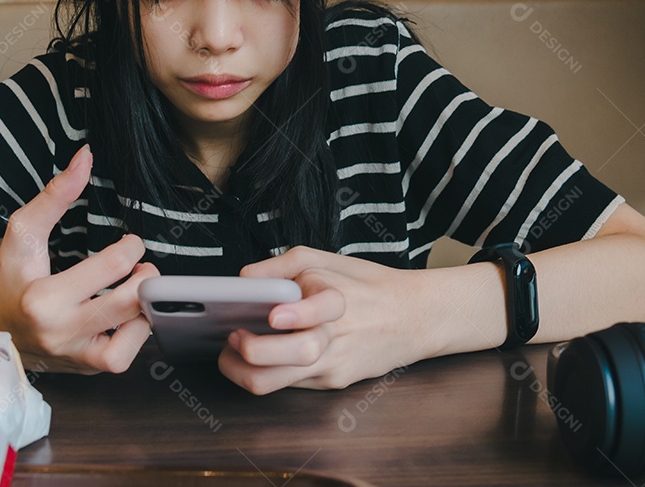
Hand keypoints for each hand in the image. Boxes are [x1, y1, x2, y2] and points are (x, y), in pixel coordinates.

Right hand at [0, 144, 158, 373]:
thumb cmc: (7, 275)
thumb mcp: (24, 230)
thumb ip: (56, 194)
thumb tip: (86, 156)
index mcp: (44, 300)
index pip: (113, 269)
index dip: (131, 248)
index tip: (130, 243)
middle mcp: (61, 334)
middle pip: (131, 305)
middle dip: (146, 278)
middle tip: (141, 267)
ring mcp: (73, 357)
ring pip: (133, 339)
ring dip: (144, 311)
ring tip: (135, 292)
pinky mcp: (84, 369)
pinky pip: (123, 357)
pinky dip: (133, 334)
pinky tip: (124, 316)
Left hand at [218, 246, 428, 393]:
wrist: (414, 317)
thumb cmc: (366, 285)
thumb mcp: (326, 259)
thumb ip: (282, 264)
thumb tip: (244, 277)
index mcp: (338, 299)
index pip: (322, 309)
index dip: (297, 314)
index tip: (273, 315)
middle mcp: (337, 335)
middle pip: (298, 354)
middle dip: (256, 351)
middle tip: (234, 337)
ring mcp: (336, 363)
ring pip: (283, 382)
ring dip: (246, 373)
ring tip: (230, 355)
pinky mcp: (334, 382)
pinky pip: (292, 384)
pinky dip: (267, 373)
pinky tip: (255, 359)